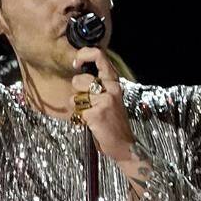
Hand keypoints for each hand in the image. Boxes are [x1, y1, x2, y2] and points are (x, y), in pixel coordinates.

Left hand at [71, 47, 136, 165]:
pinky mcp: (96, 114)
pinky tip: (89, 122)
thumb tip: (79, 74)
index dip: (83, 55)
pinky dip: (79, 118)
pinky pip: (77, 111)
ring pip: (75, 96)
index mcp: (114, 82)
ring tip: (88, 113)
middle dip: (76, 91)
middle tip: (85, 101)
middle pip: (79, 79)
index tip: (76, 64)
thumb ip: (100, 84)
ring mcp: (104, 101)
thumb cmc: (114, 122)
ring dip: (76, 106)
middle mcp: (111, 88)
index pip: (99, 56)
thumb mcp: (111, 98)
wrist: (125, 145)